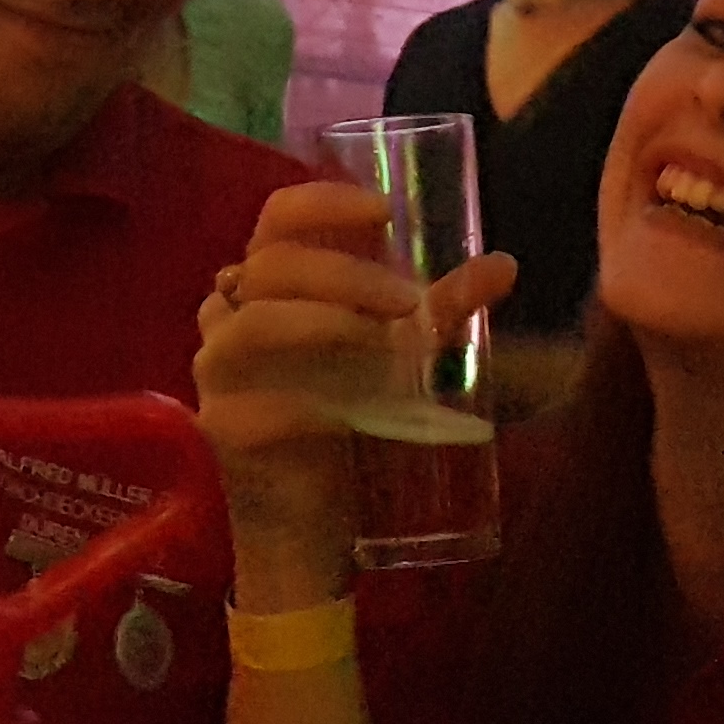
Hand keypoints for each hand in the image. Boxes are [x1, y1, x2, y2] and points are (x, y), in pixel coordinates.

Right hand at [194, 182, 513, 597]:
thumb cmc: (343, 417)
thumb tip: (503, 266)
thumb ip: (439, 310)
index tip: (383, 212)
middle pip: (272, 265)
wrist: (306, 521)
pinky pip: (260, 403)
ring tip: (382, 338)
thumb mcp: (393, 355)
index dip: (323, 203)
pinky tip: (348, 410)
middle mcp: (231, 317)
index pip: (277, 219)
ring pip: (255, 322)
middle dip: (345, 273)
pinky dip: (311, 401)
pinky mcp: (226, 428)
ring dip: (325, 320)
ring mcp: (219, 373)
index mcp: (267, 284)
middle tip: (407, 299)